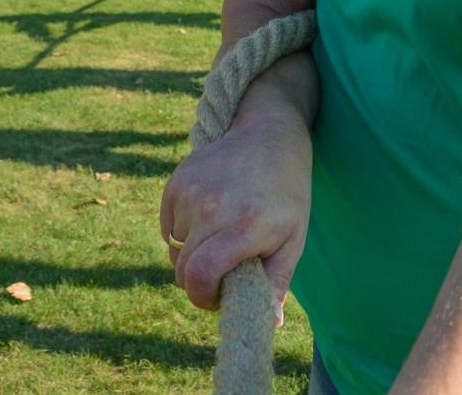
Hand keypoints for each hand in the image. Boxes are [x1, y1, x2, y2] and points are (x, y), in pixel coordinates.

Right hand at [160, 110, 311, 321]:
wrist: (269, 136)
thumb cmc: (286, 194)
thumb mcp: (293, 239)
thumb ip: (275, 283)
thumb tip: (268, 324)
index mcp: (245, 226)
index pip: (200, 277)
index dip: (203, 297)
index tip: (216, 296)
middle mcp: (213, 208)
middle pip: (183, 269)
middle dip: (198, 281)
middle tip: (222, 270)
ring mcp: (191, 192)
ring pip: (175, 248)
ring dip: (193, 251)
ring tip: (222, 231)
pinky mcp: (176, 182)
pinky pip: (168, 226)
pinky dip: (183, 230)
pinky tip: (208, 213)